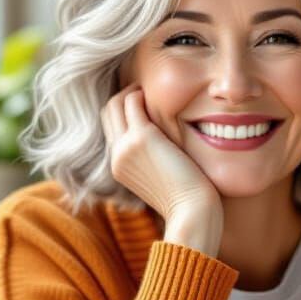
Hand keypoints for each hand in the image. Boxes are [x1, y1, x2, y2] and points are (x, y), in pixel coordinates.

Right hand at [100, 85, 222, 256]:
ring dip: (131, 90)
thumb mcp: (164, 180)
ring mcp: (126, 146)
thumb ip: (157, 162)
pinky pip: (133, 102)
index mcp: (120, 167)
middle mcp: (117, 156)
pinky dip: (141, 92)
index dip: (123, 112)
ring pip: (116, 103)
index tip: (142, 103)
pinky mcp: (142, 138)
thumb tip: (169, 151)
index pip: (111, 129)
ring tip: (149, 86)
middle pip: (108, 113)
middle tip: (144, 89)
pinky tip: (157, 91)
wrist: (192, 213)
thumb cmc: (189, 201)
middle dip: (123, 96)